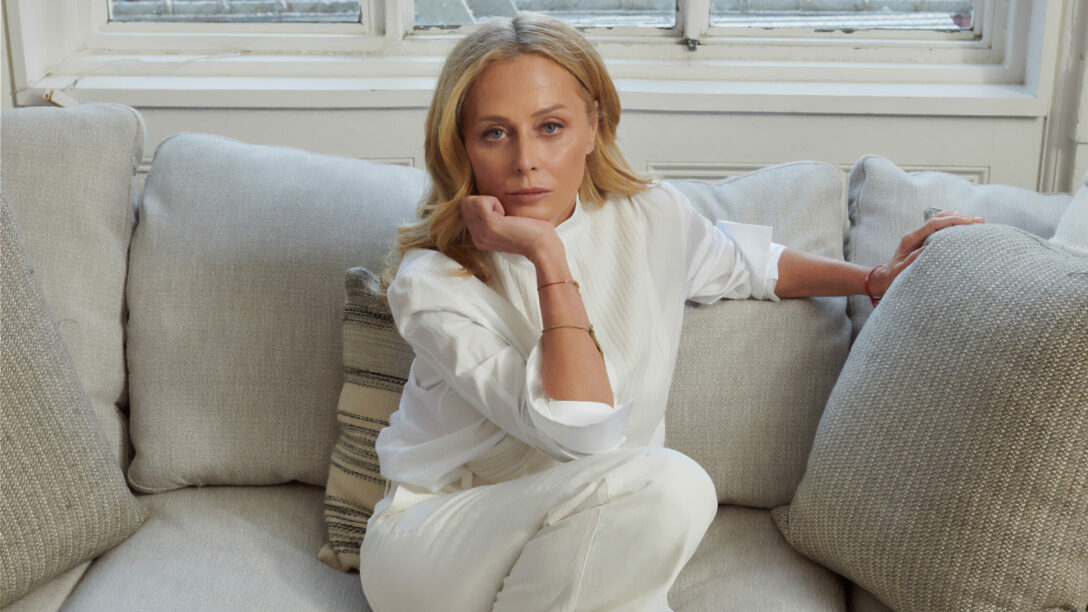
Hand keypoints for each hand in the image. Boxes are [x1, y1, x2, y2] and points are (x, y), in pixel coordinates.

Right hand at [460, 195, 558, 261]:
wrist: (541, 245)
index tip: (502, 216)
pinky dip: (494, 202)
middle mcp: (477, 237)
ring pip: (470, 201)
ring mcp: (481, 233)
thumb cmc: (530, 231)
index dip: (484, 204)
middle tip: (503, 214)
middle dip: (484, 201)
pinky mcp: (489, 226)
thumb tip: (480, 199)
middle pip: (465, 204)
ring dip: (489, 201)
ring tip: (504, 215)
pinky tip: (505, 215)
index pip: (466, 209)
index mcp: (479, 237)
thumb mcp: (504, 225)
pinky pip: (481, 202)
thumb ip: (490, 216)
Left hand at [869, 210, 984, 295]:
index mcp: (910, 239)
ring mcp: (918, 237)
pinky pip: (937, 229)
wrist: (883, 279)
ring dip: (956, 219)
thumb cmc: (892, 278)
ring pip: (938, 221)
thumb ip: (913, 260)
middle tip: (980, 221)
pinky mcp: (921, 241)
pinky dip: (951, 226)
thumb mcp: (902, 271)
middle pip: (938, 219)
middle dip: (959, 218)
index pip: (934, 224)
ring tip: (975, 221)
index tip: (969, 221)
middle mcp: (914, 235)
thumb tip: (928, 248)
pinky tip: (962, 228)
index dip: (952, 221)